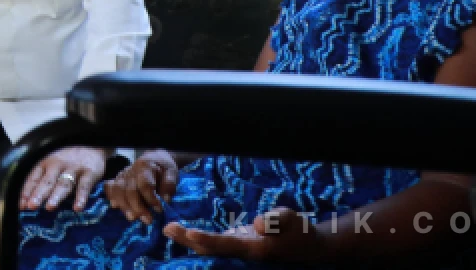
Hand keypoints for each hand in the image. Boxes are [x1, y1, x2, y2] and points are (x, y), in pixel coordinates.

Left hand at [20, 146, 106, 211]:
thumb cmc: (67, 158)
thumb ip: (41, 180)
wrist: (92, 142)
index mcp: (45, 163)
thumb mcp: (51, 164)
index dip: (26, 191)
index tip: (20, 206)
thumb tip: (26, 202)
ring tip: (50, 207)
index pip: (33, 178)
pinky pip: (84, 186)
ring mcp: (74, 168)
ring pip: (64, 183)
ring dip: (56, 195)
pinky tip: (77, 208)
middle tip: (32, 206)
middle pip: (47, 181)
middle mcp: (57, 165)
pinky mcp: (89, 172)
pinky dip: (81, 197)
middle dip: (38, 194)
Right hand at [105, 149, 177, 222]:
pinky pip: (109, 188)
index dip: (150, 199)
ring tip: (133, 218)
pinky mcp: (117, 180)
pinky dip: (111, 197)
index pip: (144, 184)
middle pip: (129, 190)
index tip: (159, 209)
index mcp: (145, 166)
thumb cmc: (163, 169)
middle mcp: (131, 170)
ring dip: (125, 206)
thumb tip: (165, 200)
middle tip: (148, 220)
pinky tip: (116, 206)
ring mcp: (122, 175)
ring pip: (118, 191)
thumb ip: (169, 185)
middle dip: (138, 207)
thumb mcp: (171, 173)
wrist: (154, 159)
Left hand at [164, 207, 326, 262]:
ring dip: (189, 241)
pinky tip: (187, 234)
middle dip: (188, 241)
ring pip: (211, 249)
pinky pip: (216, 246)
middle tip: (166, 228)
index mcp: (254, 249)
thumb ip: (274, 220)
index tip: (188, 233)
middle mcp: (243, 254)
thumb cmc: (300, 231)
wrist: (309, 247)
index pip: (225, 245)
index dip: (206, 240)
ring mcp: (241, 252)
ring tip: (169, 229)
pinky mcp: (240, 247)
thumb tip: (255, 224)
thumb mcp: (292, 220)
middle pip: (211, 250)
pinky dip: (200, 240)